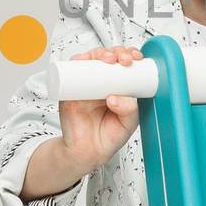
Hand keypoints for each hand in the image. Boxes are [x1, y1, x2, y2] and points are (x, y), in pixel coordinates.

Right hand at [58, 46, 143, 172]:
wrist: (87, 153)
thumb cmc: (108, 136)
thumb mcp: (128, 124)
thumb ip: (129, 110)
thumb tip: (116, 97)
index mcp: (118, 87)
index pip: (124, 64)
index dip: (129, 55)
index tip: (136, 58)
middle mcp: (101, 83)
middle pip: (107, 57)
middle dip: (117, 52)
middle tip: (123, 59)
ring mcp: (84, 85)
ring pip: (89, 60)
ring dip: (99, 53)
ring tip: (108, 59)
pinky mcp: (69, 91)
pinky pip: (70, 71)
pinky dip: (76, 62)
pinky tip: (84, 61)